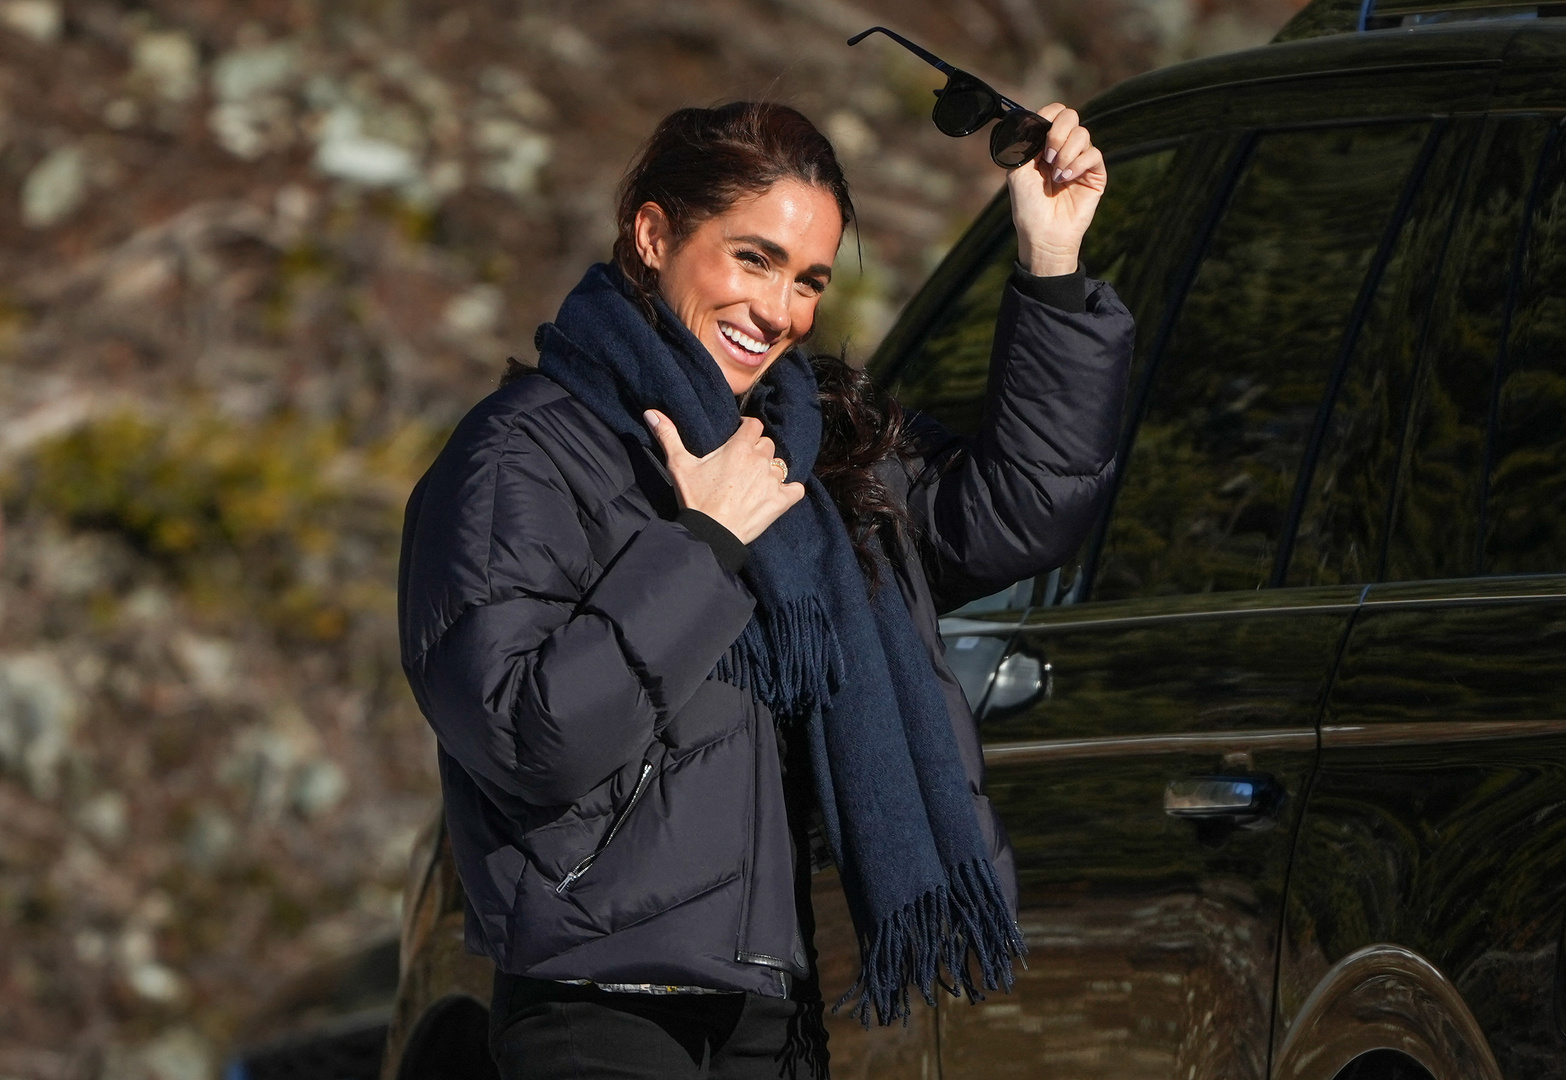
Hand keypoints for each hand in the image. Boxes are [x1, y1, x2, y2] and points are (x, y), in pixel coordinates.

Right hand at [645, 410, 804, 544]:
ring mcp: (773, 481)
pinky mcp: (781, 501)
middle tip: (742, 463)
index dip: (747, 428)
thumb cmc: (695, 498)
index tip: (739, 435)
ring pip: (779, 465)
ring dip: (770, 470)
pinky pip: (796, 489)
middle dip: (757, 450)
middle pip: (766, 444)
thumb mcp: (679, 465)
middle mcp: (761, 460)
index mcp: (740, 447)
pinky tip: (778, 494)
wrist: (710, 533)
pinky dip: (789, 490)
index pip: (753, 424)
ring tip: (755, 482)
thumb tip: (651, 412)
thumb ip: (668, 435)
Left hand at [1008, 104, 1107, 275]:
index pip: (1054, 114)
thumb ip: (1026, 143)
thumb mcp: (1018, 171)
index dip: (1049, 115)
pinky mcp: (1095, 174)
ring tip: (1056, 175)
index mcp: (1045, 145)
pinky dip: (1078, 163)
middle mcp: (1064, 149)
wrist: (1043, 234)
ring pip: (1083, 134)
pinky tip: (1066, 178)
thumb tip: (1038, 122)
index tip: (1040, 130)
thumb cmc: (1028, 207)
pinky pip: (1093, 154)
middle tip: (1047, 156)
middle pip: (1071, 117)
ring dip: (1066, 152)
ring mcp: (1080, 161)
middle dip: (1058, 132)